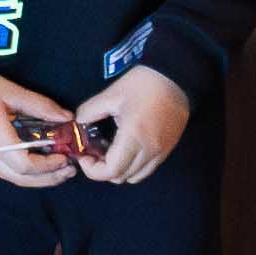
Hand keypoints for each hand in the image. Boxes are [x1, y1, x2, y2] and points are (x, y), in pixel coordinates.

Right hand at [0, 67, 82, 188]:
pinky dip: (23, 172)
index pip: (25, 165)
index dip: (48, 166)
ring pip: (11, 178)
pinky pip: (4, 171)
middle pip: (20, 178)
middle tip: (68, 170)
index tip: (65, 156)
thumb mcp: (11, 91)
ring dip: (36, 178)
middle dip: (47, 178)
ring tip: (57, 169)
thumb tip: (66, 118)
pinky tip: (36, 162)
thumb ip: (40, 106)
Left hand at [73, 67, 193, 184]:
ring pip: (135, 177)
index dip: (92, 170)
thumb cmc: (144, 84)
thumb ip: (90, 111)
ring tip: (111, 152)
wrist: (176, 77)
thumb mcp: (112, 94)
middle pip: (121, 177)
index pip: (110, 171)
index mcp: (133, 137)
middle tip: (94, 152)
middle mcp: (149, 150)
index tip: (85, 155)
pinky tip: (128, 149)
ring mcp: (161, 152)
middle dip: (102, 169)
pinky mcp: (168, 149)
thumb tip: (79, 123)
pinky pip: (147, 169)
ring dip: (119, 170)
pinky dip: (134, 166)